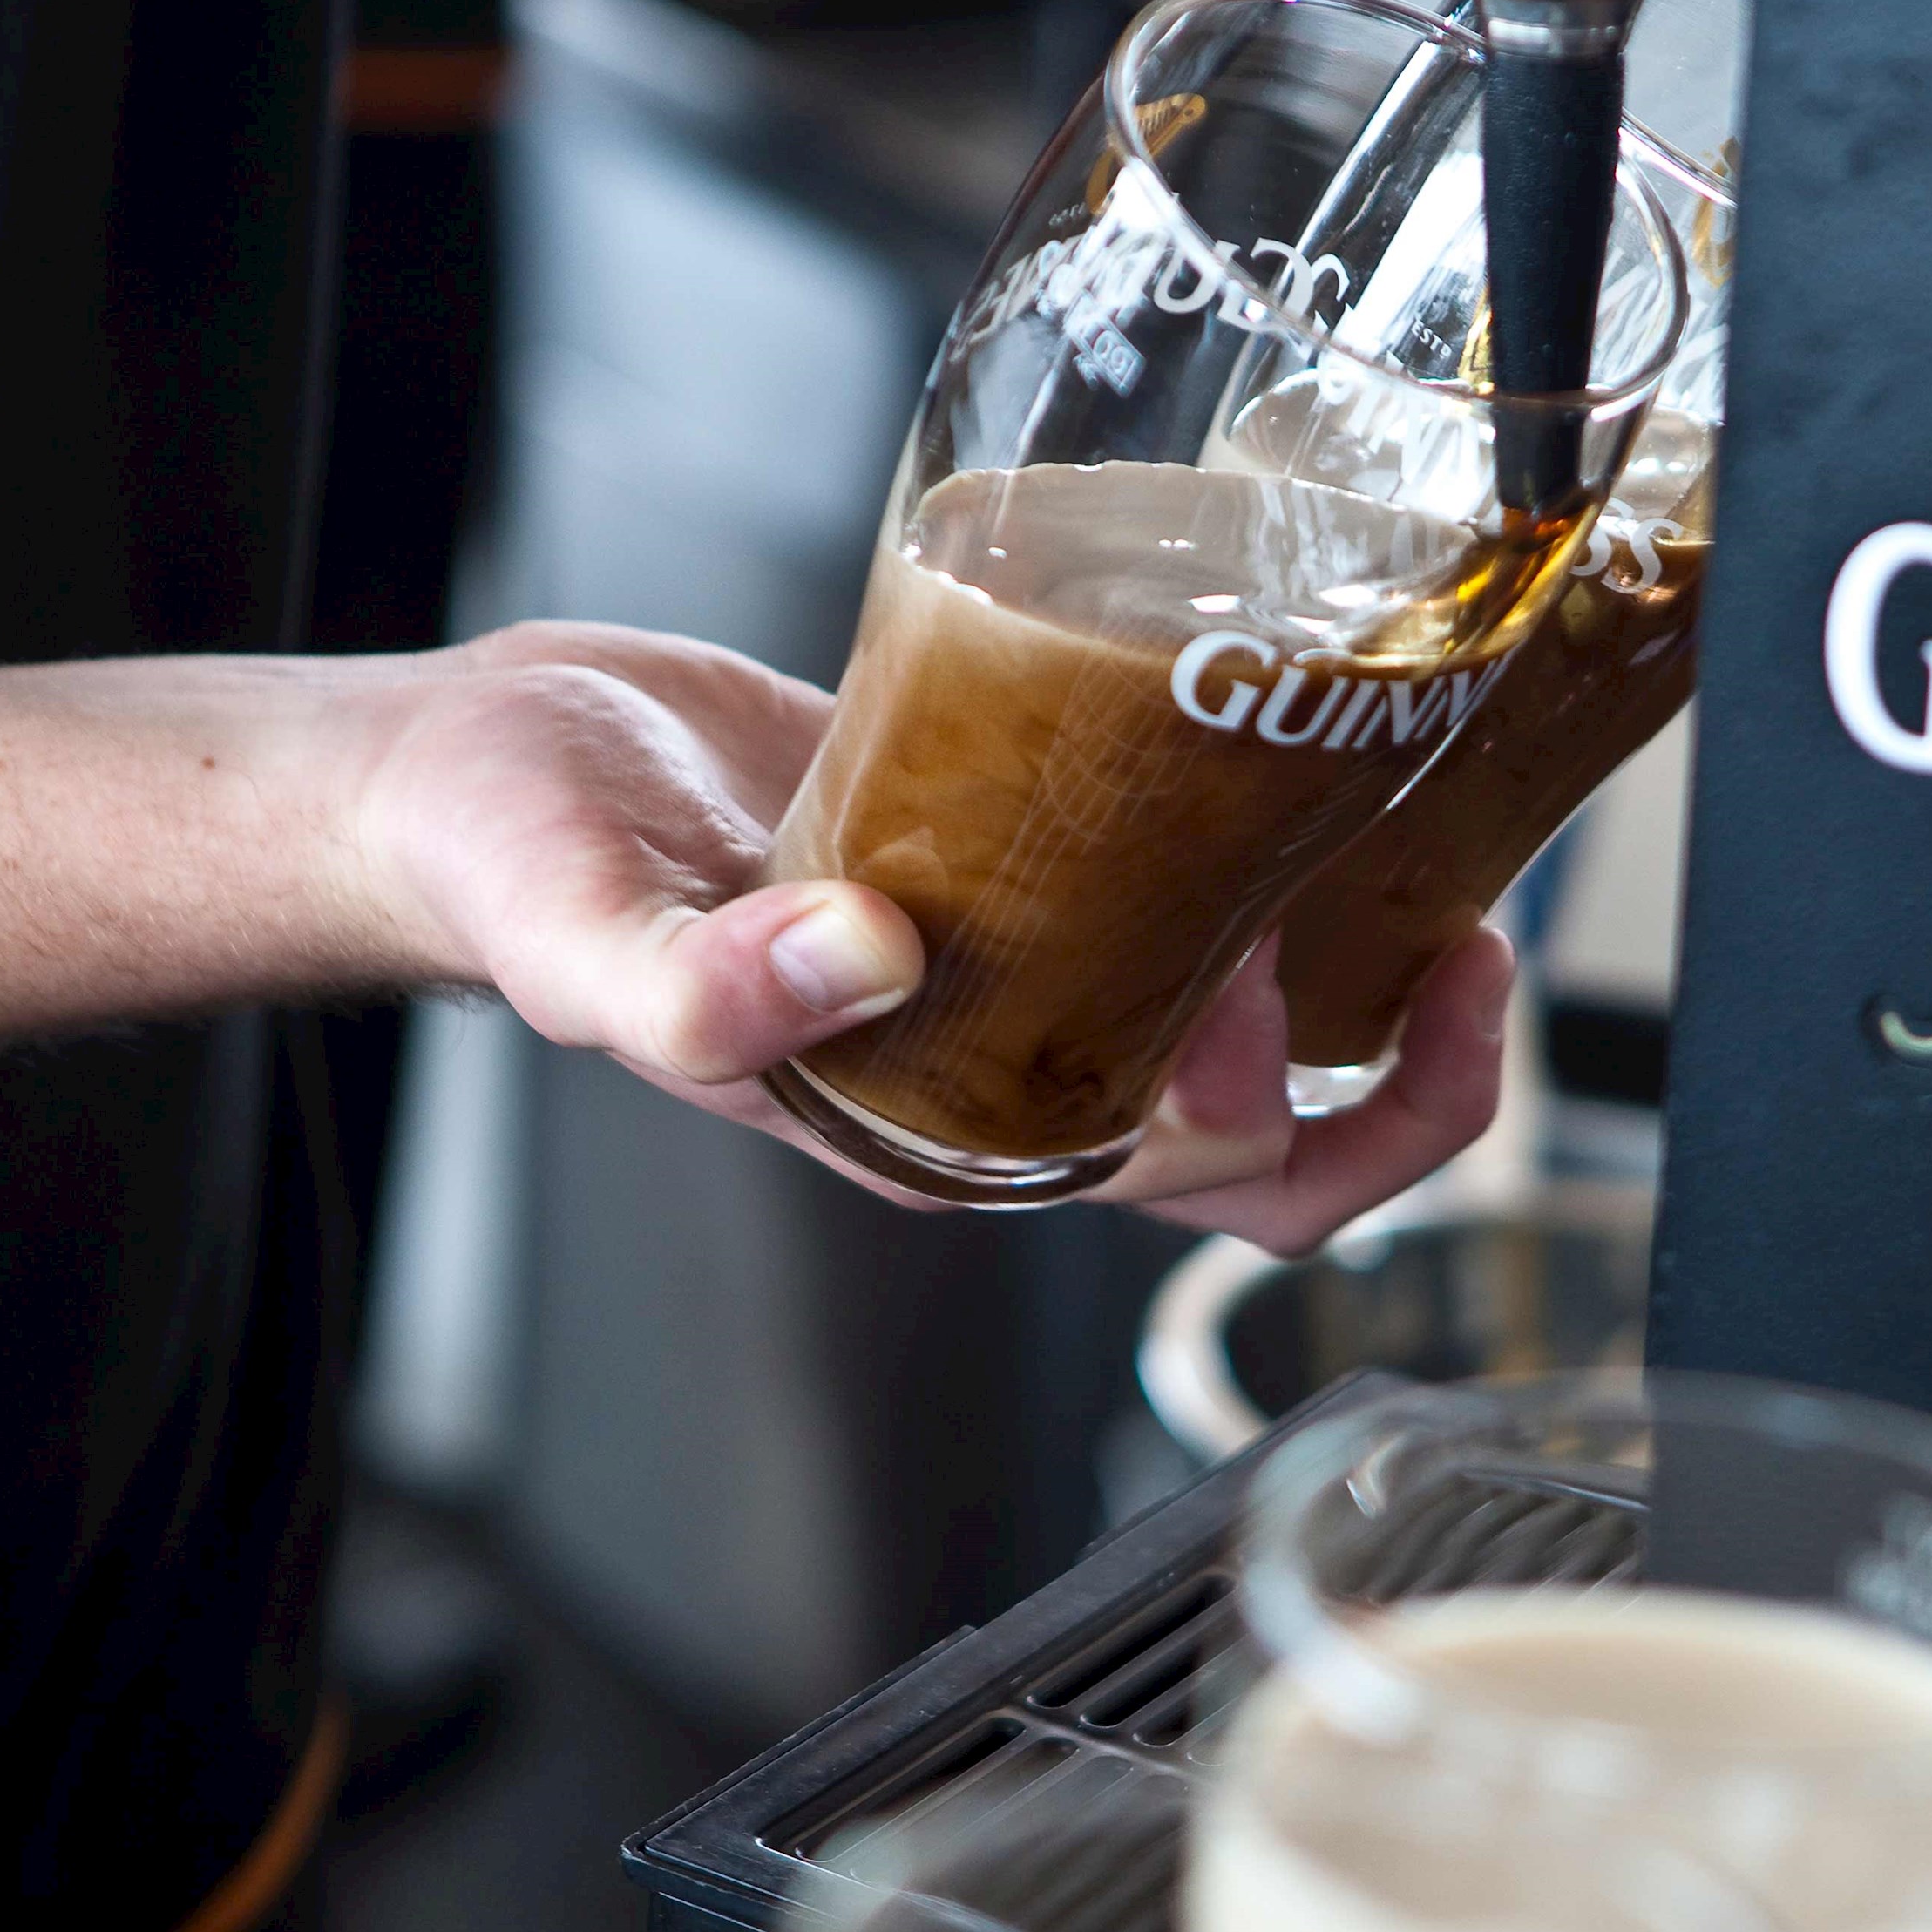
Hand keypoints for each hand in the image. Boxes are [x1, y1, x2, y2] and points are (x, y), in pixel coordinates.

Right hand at [362, 619, 1513, 1256]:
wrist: (478, 773)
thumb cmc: (513, 873)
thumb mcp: (578, 938)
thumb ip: (700, 994)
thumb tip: (865, 966)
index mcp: (950, 1132)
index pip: (1210, 1193)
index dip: (1324, 1115)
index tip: (1370, 988)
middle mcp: (1014, 1065)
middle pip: (1279, 1125)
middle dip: (1396, 1053)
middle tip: (1452, 919)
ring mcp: (1027, 963)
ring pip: (1252, 1000)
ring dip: (1356, 944)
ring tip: (1408, 818)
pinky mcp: (1019, 851)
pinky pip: (1184, 876)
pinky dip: (1262, 838)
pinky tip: (1287, 739)